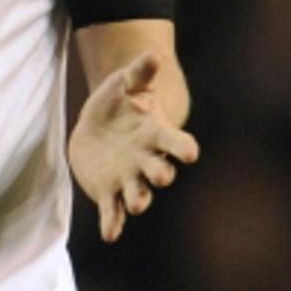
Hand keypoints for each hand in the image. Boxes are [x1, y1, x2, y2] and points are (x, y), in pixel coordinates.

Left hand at [68, 52, 199, 242]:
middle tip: (161, 176)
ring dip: (138, 200)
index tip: (190, 152)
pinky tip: (110, 235)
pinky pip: (112, 210)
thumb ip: (139, 72)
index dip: (182, 147)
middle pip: (160, 171)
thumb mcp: (126, 83)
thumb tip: (152, 55)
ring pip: (138, 194)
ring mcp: (129, 178)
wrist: (100, 125)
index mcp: (155, 135)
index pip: (175, 142)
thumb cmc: (119, 101)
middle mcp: (147, 161)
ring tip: (137, 205)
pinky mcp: (109, 192)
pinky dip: (112, 223)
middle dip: (161, 174)